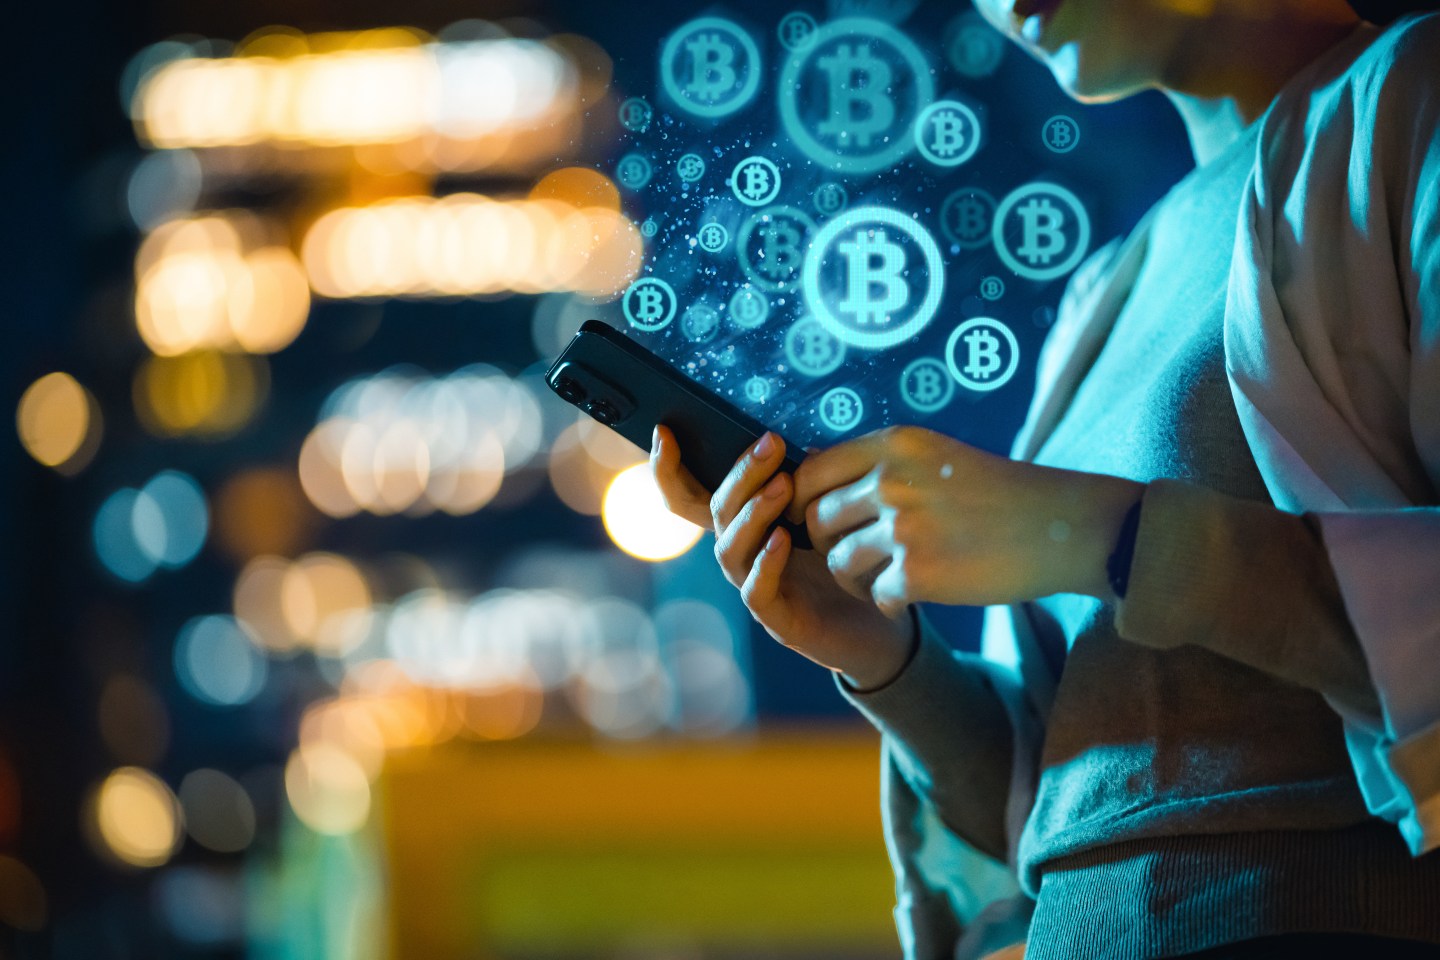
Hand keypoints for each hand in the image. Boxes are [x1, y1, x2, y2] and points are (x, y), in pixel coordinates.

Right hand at [651, 425, 914, 688]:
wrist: (885, 625)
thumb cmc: (850, 563)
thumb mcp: (832, 515)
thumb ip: (815, 483)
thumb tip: (808, 447)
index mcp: (747, 526)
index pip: (691, 497)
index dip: (668, 469)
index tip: (665, 432)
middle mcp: (744, 555)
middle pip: (717, 511)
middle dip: (740, 474)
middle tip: (771, 444)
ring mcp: (756, 587)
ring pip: (730, 549)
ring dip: (753, 513)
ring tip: (782, 486)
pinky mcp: (778, 620)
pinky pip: (756, 591)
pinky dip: (766, 563)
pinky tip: (783, 539)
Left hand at [788, 426, 1144, 614]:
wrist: (1059, 525)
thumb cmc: (998, 491)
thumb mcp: (934, 455)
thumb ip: (879, 464)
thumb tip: (814, 476)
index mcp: (892, 445)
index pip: (811, 473)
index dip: (803, 502)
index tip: (815, 519)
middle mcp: (891, 482)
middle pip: (819, 520)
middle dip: (828, 544)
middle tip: (854, 556)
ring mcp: (904, 529)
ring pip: (841, 562)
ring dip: (856, 578)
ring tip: (884, 578)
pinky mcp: (920, 573)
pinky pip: (877, 595)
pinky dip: (891, 600)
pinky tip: (914, 594)